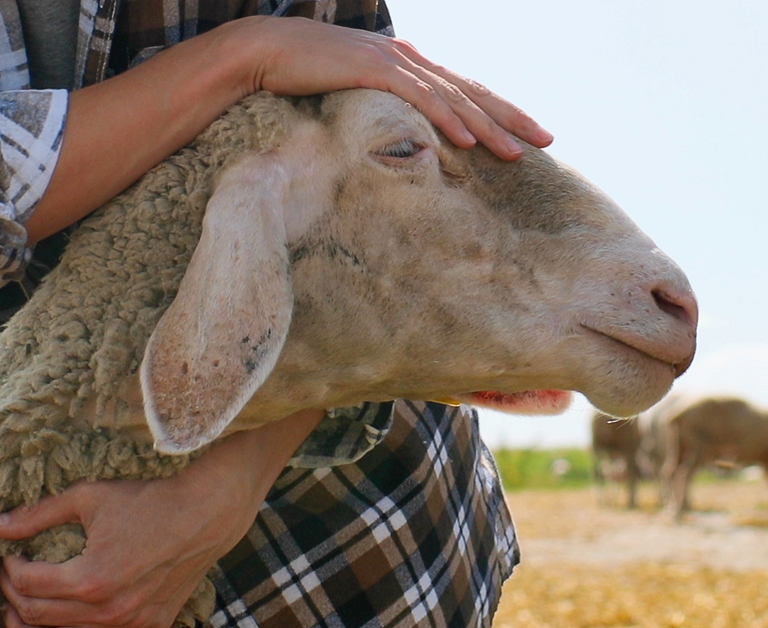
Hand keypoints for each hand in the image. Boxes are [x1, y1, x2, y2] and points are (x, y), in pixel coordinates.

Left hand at [0, 409, 322, 627]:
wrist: (206, 514)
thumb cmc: (151, 500)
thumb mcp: (91, 497)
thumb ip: (40, 513)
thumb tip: (2, 525)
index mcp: (89, 580)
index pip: (25, 585)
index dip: (7, 569)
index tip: (8, 556)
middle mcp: (108, 610)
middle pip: (37, 616)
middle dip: (15, 595)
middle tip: (13, 576)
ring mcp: (131, 623)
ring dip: (41, 616)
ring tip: (32, 598)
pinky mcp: (150, 624)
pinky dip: (80, 624)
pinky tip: (75, 607)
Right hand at [236, 16, 552, 159]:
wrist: (269, 49)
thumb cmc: (309, 72)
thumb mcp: (357, 87)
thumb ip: (385, 100)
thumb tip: (402, 125)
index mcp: (411, 64)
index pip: (465, 89)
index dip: (498, 110)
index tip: (526, 132)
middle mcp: (412, 59)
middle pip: (473, 91)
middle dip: (512, 117)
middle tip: (546, 139)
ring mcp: (397, 63)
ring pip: (455, 98)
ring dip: (489, 127)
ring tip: (518, 152)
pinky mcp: (376, 72)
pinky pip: (421, 100)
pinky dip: (447, 121)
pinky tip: (469, 142)